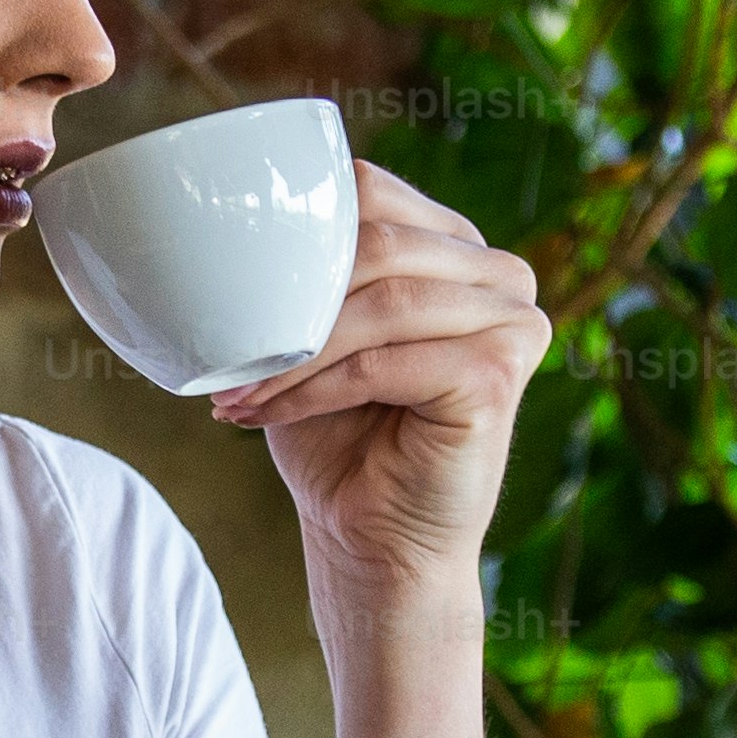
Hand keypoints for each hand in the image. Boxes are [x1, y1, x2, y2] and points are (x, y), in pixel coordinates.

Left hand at [205, 164, 545, 609]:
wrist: (374, 544)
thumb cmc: (340, 438)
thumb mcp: (316, 337)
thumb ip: (308, 270)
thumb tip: (234, 220)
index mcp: (458, 249)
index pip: (371, 193)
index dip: (295, 236)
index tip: (228, 291)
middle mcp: (500, 276)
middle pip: (377, 244)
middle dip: (288, 298)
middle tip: (226, 352)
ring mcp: (511, 323)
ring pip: (380, 303)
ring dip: (293, 351)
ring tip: (237, 389)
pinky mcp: (498, 376)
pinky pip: (381, 362)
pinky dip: (312, 388)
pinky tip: (265, 414)